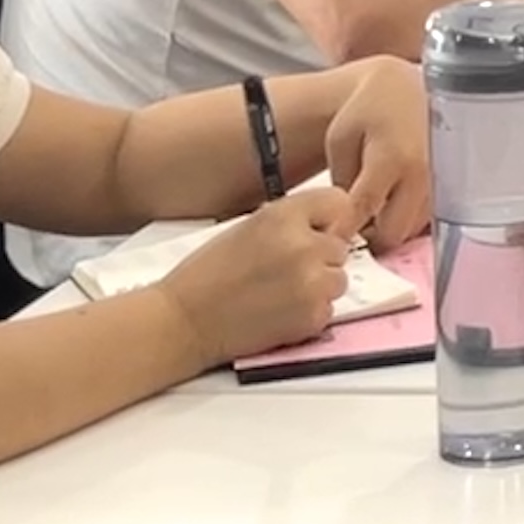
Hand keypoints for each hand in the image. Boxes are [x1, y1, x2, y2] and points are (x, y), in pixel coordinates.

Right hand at [153, 188, 359, 361]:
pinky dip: (310, 314)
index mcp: (284, 216)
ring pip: (338, 280)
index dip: (327, 219)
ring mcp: (312, 282)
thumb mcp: (247, 228)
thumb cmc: (205, 277)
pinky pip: (329, 309)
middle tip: (281, 272)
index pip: (339, 202)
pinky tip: (277, 313)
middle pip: (340, 246)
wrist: (183, 321)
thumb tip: (326, 225)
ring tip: (277, 293)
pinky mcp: (313, 316)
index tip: (317, 231)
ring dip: (317, 287)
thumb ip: (290, 222)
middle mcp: (304, 245)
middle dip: (319, 258)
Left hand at [315, 59, 430, 248]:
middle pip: (394, 232)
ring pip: (412, 230)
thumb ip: (341, 179)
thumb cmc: (368, 110)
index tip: (331, 241)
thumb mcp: (340, 138)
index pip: (363, 209)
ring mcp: (440, 180)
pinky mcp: (450, 184)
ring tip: (376, 211)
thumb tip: (346, 218)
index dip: (344, 230)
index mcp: (391, 158)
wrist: (406, 88)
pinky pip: (426, 219)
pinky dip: (408, 219)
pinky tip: (394, 203)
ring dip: (391, 227)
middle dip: (372, 235)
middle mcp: (421, 173)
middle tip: (357, 225)